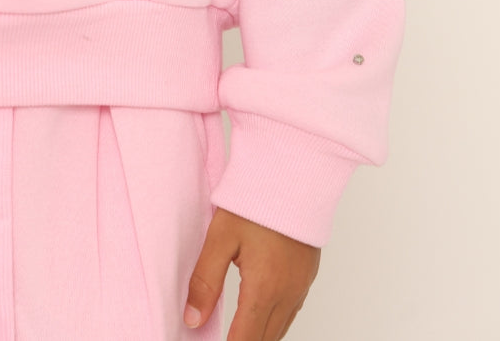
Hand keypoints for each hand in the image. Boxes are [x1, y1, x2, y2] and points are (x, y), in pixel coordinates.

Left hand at [184, 207, 319, 339]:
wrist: (294, 176)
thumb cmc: (256, 201)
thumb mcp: (220, 237)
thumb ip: (204, 281)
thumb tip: (192, 319)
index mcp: (264, 288)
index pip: (245, 340)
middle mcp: (287, 294)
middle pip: (265, 339)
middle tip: (224, 338)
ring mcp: (301, 286)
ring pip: (280, 329)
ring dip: (260, 336)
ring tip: (239, 334)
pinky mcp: (307, 276)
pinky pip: (291, 312)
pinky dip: (274, 322)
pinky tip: (261, 317)